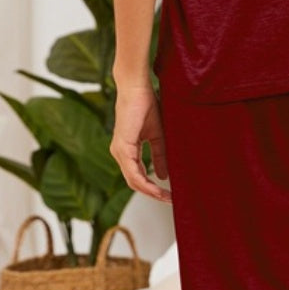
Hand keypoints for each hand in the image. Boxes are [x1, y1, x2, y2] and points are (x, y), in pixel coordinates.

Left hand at [110, 83, 172, 202]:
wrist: (137, 89)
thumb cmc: (146, 107)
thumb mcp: (157, 136)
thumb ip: (159, 156)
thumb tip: (162, 176)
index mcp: (126, 150)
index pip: (137, 176)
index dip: (152, 188)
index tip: (169, 195)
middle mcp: (119, 153)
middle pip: (134, 182)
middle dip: (152, 193)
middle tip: (169, 200)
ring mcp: (119, 151)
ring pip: (133, 181)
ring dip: (150, 191)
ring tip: (166, 197)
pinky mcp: (122, 147)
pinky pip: (133, 173)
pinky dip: (146, 182)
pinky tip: (158, 187)